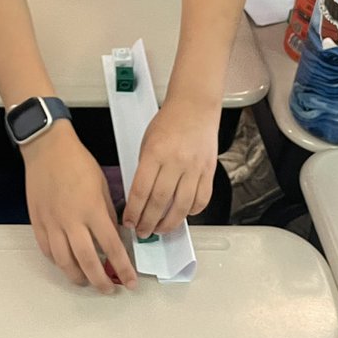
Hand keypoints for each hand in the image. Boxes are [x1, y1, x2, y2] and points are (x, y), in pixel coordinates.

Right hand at [22, 122, 136, 293]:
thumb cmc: (76, 161)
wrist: (47, 148)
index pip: (112, 247)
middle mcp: (71, 220)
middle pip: (87, 262)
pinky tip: (66, 264)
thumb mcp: (102, 185)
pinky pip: (47, 250)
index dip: (123, 268)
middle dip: (101, 281)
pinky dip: (58, 262)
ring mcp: (52, 222)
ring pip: (64, 262)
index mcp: (92, 209)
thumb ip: (107, 214)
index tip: (130, 280)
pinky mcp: (37, 221)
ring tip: (87, 282)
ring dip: (78, 277)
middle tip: (110, 289)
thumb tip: (112, 236)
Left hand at [122, 98, 218, 237]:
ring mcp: (194, 168)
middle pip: (160, 202)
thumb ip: (145, 168)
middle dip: (148, 222)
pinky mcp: (208, 170)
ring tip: (160, 230)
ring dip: (169, 223)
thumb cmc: (169, 121)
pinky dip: (192, 211)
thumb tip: (139, 197)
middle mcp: (175, 162)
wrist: (195, 106)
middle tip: (142, 231)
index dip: (133, 211)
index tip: (128, 221)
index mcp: (155, 153)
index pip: (140, 190)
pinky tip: (183, 215)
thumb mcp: (147, 142)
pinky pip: (201, 199)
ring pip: (181, 206)